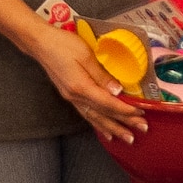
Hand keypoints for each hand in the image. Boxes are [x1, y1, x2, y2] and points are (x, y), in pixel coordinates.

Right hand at [31, 24, 149, 143]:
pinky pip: (87, 115)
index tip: (141, 114)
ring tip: (127, 138)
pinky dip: (98, 124)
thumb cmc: (63, 44)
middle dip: (124, 123)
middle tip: (142, 129)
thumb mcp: (86, 55)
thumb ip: (102, 75)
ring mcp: (71, 98)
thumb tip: (118, 91)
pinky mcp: (70, 96)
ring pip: (95, 118)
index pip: (108, 103)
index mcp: (81, 87)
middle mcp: (75, 97)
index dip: (125, 110)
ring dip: (113, 129)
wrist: (40, 43)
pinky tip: (106, 133)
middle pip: (104, 114)